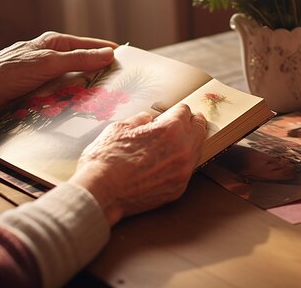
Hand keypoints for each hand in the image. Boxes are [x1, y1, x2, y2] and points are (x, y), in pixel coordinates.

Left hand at [0, 32, 116, 123]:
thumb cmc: (6, 75)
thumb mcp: (47, 64)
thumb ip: (78, 59)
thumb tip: (108, 54)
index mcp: (51, 43)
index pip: (87, 44)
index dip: (105, 50)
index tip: (125, 57)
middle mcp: (46, 55)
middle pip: (80, 61)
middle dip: (98, 70)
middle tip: (118, 81)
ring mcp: (39, 72)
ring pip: (70, 78)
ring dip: (84, 87)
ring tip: (102, 97)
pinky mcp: (32, 88)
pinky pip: (59, 90)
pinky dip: (70, 96)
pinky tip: (77, 106)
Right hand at [68, 103, 206, 225]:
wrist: (101, 192)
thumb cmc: (107, 160)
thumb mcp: (120, 128)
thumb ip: (139, 121)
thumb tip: (146, 120)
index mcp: (170, 129)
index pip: (185, 112)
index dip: (178, 109)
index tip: (177, 111)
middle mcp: (183, 149)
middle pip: (198, 129)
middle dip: (193, 122)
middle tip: (193, 119)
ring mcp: (183, 171)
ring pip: (197, 150)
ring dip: (191, 142)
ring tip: (186, 139)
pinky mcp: (178, 189)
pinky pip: (187, 170)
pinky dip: (183, 162)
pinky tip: (174, 160)